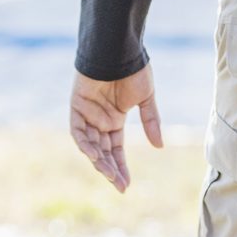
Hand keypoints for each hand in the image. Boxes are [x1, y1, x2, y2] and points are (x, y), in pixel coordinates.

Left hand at [69, 65, 162, 192]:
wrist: (119, 51)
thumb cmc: (134, 71)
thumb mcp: (146, 99)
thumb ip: (151, 122)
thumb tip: (159, 146)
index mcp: (115, 120)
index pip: (116, 150)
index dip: (120, 166)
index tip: (126, 185)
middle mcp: (99, 121)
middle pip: (103, 152)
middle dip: (111, 169)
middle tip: (120, 186)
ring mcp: (87, 115)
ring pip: (91, 145)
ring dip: (99, 161)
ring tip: (110, 174)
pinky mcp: (76, 107)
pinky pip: (79, 132)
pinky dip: (86, 144)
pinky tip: (96, 156)